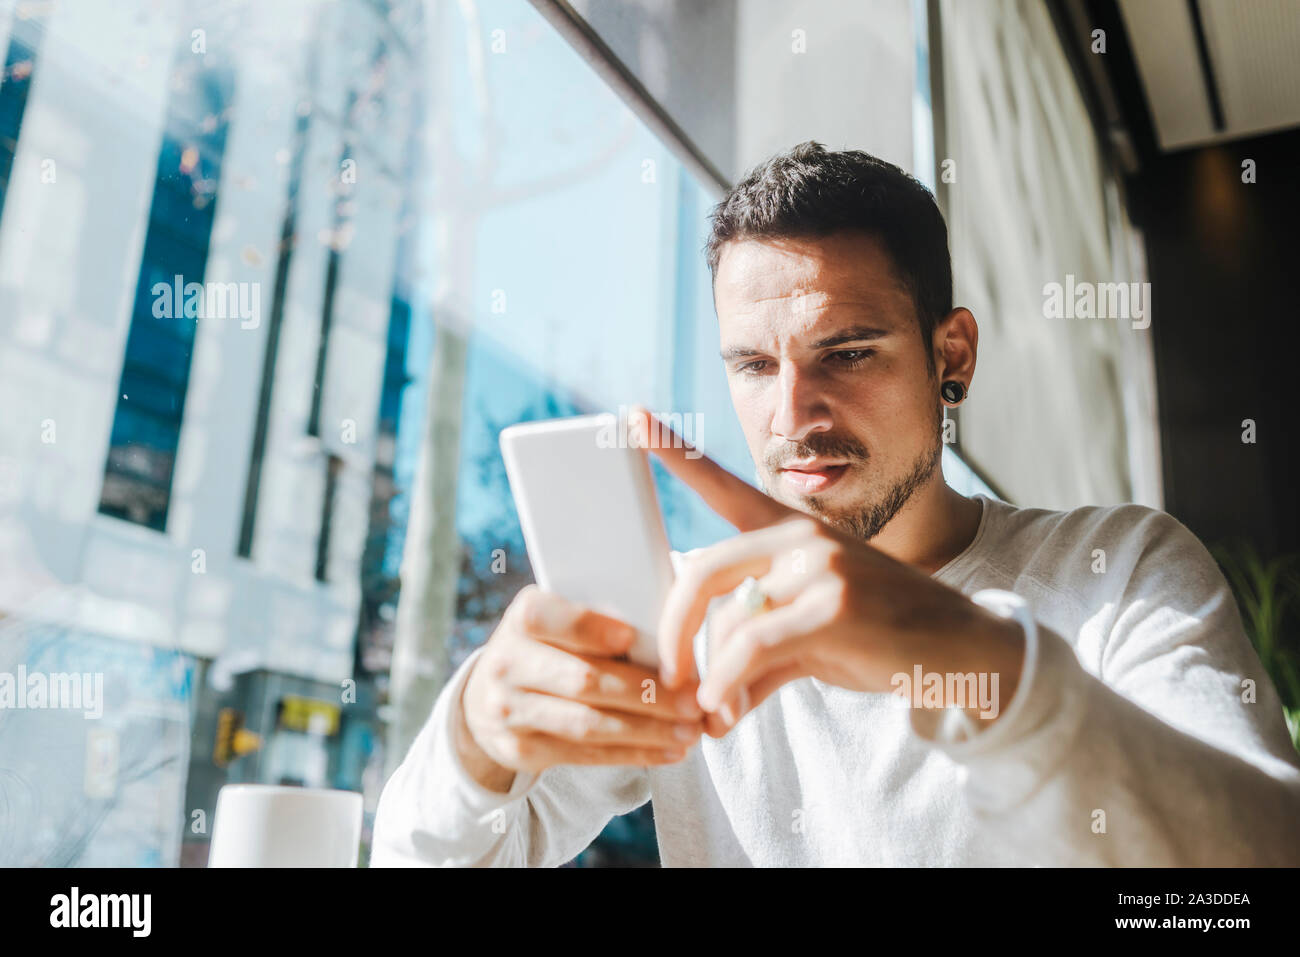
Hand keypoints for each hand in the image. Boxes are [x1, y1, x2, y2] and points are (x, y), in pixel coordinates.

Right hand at [459, 584, 709, 789]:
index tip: (633, 638)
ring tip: (690, 731)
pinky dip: (633, 754)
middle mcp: (507, 663)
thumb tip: (670, 639)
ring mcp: (509, 711)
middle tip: (692, 700)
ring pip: (587, 724)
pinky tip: (668, 751)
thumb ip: (601, 621)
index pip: (551, 619)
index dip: (591, 628)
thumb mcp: (558, 622)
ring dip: (647, 731)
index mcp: (522, 618)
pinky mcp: (521, 750)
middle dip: (645, 693)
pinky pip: (585, 755)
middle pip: (582, 679)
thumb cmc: (548, 647)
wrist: (488, 696)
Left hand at [628, 406, 1024, 735]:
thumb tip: (711, 709)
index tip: (631, 417)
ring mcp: (820, 565)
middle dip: (674, 630)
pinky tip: (725, 712)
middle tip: (664, 678)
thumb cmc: (884, 641)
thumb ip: (759, 658)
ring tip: (709, 714)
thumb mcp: (813, 640)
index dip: (675, 455)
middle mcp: (802, 537)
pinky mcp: (834, 604)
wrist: (964, 651)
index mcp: (793, 534)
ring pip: (729, 622)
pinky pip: (753, 647)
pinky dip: (728, 685)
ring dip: (709, 677)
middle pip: (704, 571)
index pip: (726, 487)